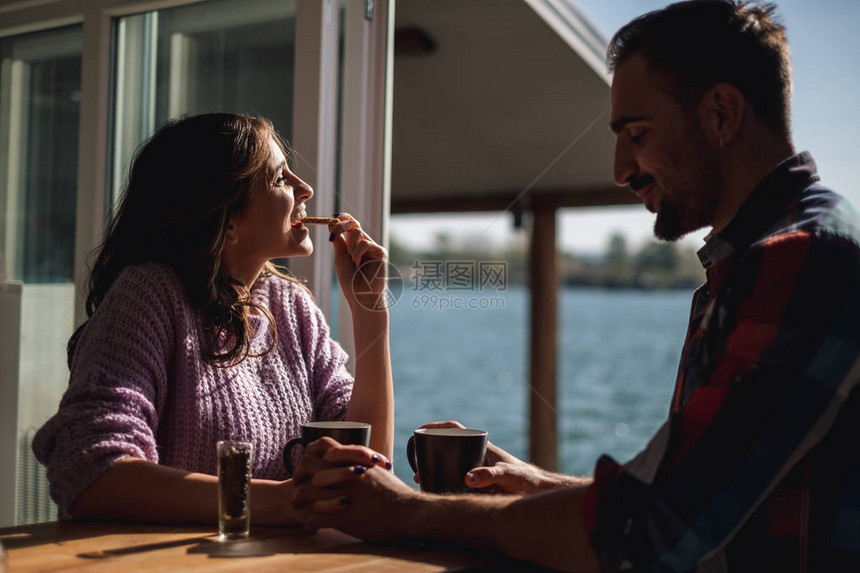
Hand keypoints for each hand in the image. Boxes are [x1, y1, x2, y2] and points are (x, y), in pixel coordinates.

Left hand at [292, 438, 412, 540]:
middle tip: (296, 483)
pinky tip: (309, 526)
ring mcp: (341, 496)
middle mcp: (345, 475)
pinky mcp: (342, 519)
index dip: (311, 453)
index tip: (309, 466)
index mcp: (353, 462)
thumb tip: (354, 463)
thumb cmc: (397, 493)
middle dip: (298, 474)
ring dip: (298, 498)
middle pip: (308, 465)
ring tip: (297, 505)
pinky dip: (309, 521)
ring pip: (305, 491)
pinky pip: (315, 517)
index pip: (323, 447)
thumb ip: (362, 463)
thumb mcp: (378, 470)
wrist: (409, 513)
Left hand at [329, 213, 387, 312]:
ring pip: (357, 233)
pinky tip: (358, 264)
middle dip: (341, 225)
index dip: (342, 219)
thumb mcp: (340, 258)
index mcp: (354, 245)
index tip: (332, 218)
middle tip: (334, 232)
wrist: (361, 297)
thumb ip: (338, 242)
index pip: (350, 225)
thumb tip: (331, 225)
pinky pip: (364, 243)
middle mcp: (364, 244)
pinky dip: (357, 253)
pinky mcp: (380, 252)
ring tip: (352, 262)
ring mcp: (373, 247)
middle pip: (354, 224)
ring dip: (350, 246)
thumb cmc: (350, 282)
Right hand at [416, 421, 577, 494]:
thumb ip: (490, 476)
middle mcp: (476, 455)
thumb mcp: (508, 476)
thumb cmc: (525, 479)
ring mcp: (476, 468)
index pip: (455, 429)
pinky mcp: (477, 483)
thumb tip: (467, 478)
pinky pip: (455, 478)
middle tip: (417, 465)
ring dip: (435, 470)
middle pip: (448, 447)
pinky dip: (444, 482)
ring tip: (421, 480)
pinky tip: (436, 492)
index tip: (422, 429)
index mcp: (481, 446)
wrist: (536, 492)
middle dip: (431, 452)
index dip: (438, 426)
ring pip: (450, 464)